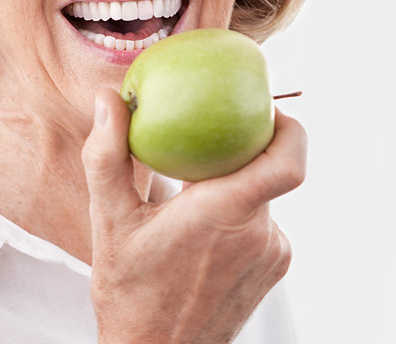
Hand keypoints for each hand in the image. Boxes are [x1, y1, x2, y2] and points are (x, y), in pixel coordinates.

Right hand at [82, 87, 306, 343]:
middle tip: (210, 137)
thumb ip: (108, 156)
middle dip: (244, 150)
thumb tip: (110, 100)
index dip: (287, 127)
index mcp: (225, 214)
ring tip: (195, 190)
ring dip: (237, 186)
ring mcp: (272, 254)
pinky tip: (204, 226)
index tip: (262, 109)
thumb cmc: (131, 295)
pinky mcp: (275, 268)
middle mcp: (259, 234)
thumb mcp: (109, 222)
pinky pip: (265, 223)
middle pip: (272, 171)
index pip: (287, 160)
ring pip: (267, 197)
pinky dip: (241, 213)